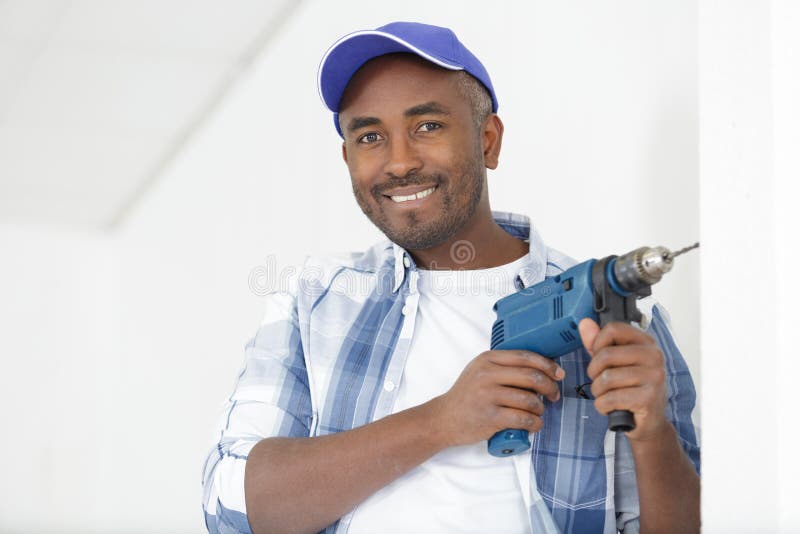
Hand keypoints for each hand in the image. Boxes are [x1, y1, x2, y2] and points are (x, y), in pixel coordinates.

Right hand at [430, 350, 564, 447]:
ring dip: (540, 408)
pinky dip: (535, 423)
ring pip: (529, 399)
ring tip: (538, 412)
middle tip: (553, 395)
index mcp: (487, 359)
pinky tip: (535, 424)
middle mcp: (487, 374)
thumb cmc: (466, 396)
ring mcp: (488, 395)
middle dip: (549, 387)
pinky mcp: (490, 417)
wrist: (444, 418)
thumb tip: (540, 368)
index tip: (558, 373)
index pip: (525, 356)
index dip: (547, 364)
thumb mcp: (480, 371)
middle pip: (531, 376)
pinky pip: (523, 418)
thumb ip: (503, 366)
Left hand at [578, 319, 667, 441]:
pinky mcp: (648, 398)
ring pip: (606, 378)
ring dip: (598, 391)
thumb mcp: (613, 363)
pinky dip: (602, 406)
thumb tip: (584, 323)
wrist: (649, 422)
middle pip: (606, 354)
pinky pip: (610, 398)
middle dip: (594, 372)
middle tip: (601, 381)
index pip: (613, 329)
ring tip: (607, 395)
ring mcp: (654, 377)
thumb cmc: (630, 389)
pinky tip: (612, 407)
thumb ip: (597, 343)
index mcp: (646, 342)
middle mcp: (654, 356)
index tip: (599, 357)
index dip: (598, 343)